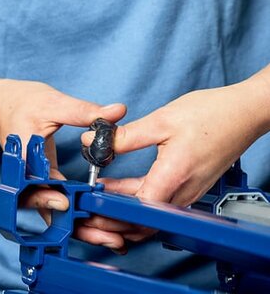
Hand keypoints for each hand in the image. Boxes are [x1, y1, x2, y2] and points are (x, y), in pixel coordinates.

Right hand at [0, 79, 126, 230]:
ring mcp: (32, 183)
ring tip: (112, 240)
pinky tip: (100, 226)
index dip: (48, 196)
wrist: (3, 107)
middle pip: (45, 208)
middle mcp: (25, 176)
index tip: (67, 203)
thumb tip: (118, 110)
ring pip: (52, 213)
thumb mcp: (54, 103)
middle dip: (74, 225)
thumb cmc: (23, 104)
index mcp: (24, 156)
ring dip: (79, 228)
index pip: (33, 182)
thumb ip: (85, 111)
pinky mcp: (41, 184)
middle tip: (108, 238)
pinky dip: (75, 218)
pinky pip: (56, 206)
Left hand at [82, 76, 269, 241]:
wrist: (243, 113)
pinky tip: (120, 187)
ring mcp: (189, 192)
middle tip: (89, 207)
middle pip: (143, 220)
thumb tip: (94, 141)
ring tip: (99, 195)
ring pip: (150, 212)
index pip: (137, 212)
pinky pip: (159, 201)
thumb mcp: (161, 121)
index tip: (91, 206)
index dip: (111, 212)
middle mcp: (183, 192)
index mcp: (174, 176)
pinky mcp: (191, 186)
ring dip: (124, 209)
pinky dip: (137, 200)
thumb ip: (126, 136)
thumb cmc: (211, 114)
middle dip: (113, 218)